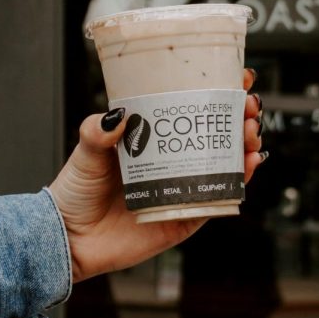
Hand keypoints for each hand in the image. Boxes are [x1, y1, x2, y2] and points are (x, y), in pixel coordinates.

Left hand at [49, 69, 264, 282]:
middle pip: (218, 134)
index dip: (219, 94)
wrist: (69, 238)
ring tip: (249, 131)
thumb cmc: (76, 192)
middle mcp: (173, 161)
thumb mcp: (86, 150)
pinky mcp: (187, 218)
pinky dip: (240, 180)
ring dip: (246, 144)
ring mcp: (183, 188)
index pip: (193, 110)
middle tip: (247, 106)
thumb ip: (97, 132)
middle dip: (240, 117)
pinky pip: (220, 198)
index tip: (238, 78)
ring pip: (227, 163)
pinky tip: (249, 163)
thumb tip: (118, 115)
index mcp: (154, 139)